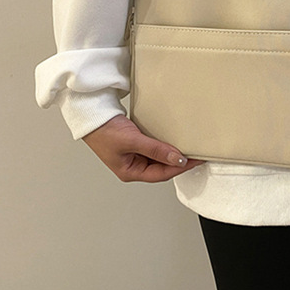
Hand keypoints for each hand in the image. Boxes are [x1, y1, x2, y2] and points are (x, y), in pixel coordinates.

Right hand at [82, 115, 204, 182]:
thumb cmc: (104, 131)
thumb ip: (156, 150)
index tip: (195, 160)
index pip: (161, 174)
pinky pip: (155, 147)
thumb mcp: (132, 141)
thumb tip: (177, 159)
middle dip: (179, 162)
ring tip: (189, 148)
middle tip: (197, 154)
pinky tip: (174, 140)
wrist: (92, 115)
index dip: (179, 168)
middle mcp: (133, 166)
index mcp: (130, 172)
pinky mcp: (136, 144)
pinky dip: (165, 145)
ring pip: (159, 157)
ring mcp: (135, 155)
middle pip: (162, 168)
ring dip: (172, 153)